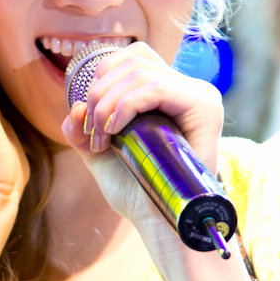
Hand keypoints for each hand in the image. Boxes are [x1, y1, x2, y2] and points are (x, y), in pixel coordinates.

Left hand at [60, 40, 222, 229]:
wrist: (162, 223)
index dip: (102, 76)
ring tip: (100, 139)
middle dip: (98, 92)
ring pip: (139, 72)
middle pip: (132, 59)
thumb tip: (73, 108)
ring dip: (106, 103)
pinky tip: (114, 130)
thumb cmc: (137, 193)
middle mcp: (188, 89)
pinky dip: (125, 106)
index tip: (88, 120)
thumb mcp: (100, 154)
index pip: (133, 57)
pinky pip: (156, 89)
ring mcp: (200, 95)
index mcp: (169, 93)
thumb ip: (83, 130)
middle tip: (90, 133)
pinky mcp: (206, 107)